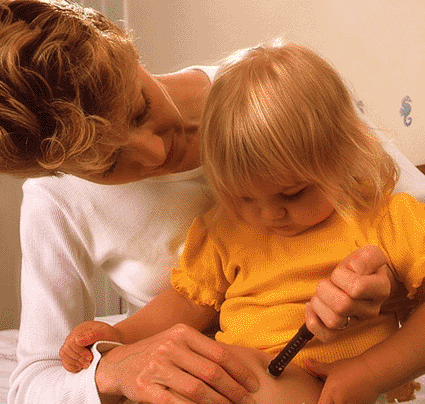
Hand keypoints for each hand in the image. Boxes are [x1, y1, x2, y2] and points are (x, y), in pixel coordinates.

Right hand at [59, 321, 121, 372]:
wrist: (113, 339)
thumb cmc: (110, 336)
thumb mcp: (105, 333)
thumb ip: (93, 335)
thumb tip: (77, 340)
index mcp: (82, 329)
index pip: (72, 342)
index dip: (79, 352)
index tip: (90, 357)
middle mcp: (74, 335)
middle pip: (66, 349)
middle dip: (77, 358)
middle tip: (89, 362)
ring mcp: (72, 344)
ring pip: (63, 355)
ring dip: (74, 362)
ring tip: (86, 365)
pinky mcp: (72, 352)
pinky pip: (65, 360)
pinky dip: (70, 366)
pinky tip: (80, 366)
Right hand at [95, 323, 259, 403]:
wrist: (119, 363)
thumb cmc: (156, 352)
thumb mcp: (178, 342)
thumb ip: (202, 349)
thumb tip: (235, 365)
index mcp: (182, 333)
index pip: (219, 352)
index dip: (239, 370)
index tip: (252, 383)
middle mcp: (171, 346)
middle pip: (211, 372)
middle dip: (234, 390)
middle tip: (247, 400)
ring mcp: (158, 367)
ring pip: (197, 390)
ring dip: (219, 403)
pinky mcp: (147, 387)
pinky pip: (178, 403)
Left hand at [305, 356, 380, 403]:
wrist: (373, 372)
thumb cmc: (351, 369)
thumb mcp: (332, 367)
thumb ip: (317, 368)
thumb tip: (306, 361)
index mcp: (330, 395)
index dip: (317, 402)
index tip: (319, 399)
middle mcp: (339, 403)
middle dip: (328, 401)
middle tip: (328, 397)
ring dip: (339, 401)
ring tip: (342, 394)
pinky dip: (348, 402)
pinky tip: (350, 396)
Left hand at [307, 245, 391, 340]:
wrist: (360, 278)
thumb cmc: (361, 266)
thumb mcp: (369, 255)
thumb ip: (368, 257)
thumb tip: (356, 269)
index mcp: (380, 290)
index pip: (357, 287)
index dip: (340, 276)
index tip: (341, 272)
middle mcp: (371, 310)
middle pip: (342, 305)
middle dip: (326, 289)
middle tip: (328, 282)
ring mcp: (356, 322)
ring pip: (333, 321)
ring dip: (319, 303)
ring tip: (321, 294)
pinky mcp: (341, 331)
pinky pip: (326, 336)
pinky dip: (313, 321)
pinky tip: (311, 307)